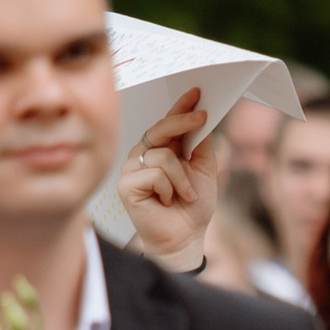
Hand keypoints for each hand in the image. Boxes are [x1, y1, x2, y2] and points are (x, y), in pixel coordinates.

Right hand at [116, 83, 221, 270]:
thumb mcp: (203, 170)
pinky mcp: (126, 185)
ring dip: (182, 179)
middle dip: (183, 122)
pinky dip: (169, 189)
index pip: (168, 122)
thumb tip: (202, 115)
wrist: (185, 237)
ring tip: (184, 196)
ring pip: (162, 155)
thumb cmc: (192, 206)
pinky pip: (154, 174)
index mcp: (160, 149)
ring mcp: (132, 169)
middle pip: (160, 128)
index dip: (181, 106)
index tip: (197, 92)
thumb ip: (200, 144)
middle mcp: (143, 155)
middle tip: (203, 117)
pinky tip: (166, 201)